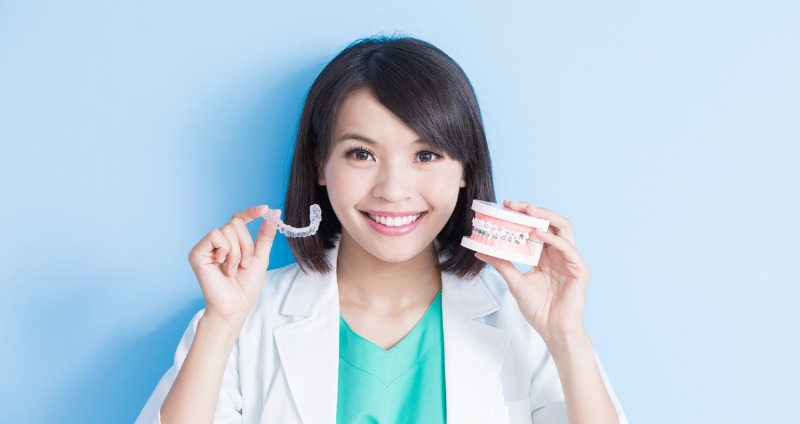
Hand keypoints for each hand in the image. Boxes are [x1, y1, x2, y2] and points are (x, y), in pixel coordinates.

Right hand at [187, 205, 278, 322]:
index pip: (238, 219)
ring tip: (233, 269)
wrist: (235, 306)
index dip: (251, 212)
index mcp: (231, 243)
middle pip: (235, 223)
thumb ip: (265, 236)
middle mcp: (217, 242)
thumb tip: (274, 213)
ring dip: (238, 252)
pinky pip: (216, 236)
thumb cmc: (246, 287)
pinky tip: (222, 266)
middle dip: (247, 245)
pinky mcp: (197, 252)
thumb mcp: (260, 257)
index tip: (265, 209)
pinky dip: (226, 251)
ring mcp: (206, 247)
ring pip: (228, 229)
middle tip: (244, 265)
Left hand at [475, 200, 589, 342]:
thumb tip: (481, 251)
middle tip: (514, 205)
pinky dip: (553, 239)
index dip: (522, 216)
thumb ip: (501, 264)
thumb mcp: (515, 282)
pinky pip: (568, 248)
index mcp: (546, 255)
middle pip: (550, 223)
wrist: (553, 330)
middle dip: (533, 211)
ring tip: (527, 212)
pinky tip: (538, 234)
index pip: (536, 227)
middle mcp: (559, 253)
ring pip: (563, 229)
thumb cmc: (538, 309)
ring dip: (545, 218)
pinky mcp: (579, 269)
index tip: (505, 207)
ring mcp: (571, 260)